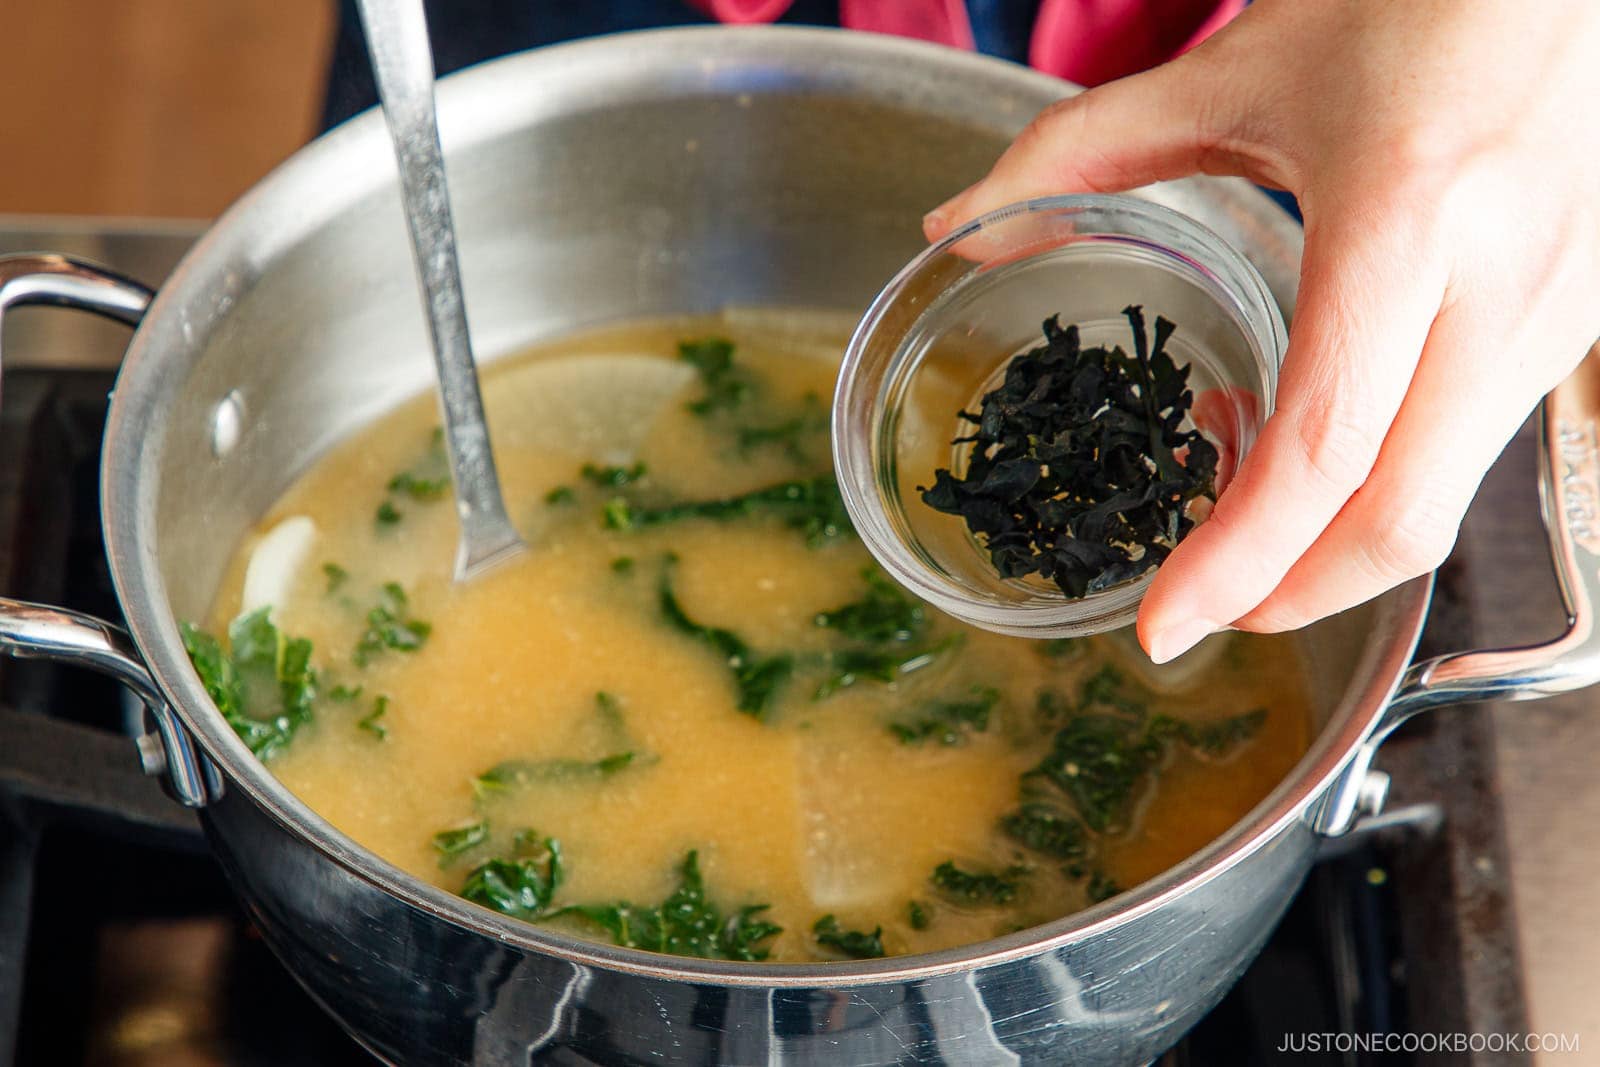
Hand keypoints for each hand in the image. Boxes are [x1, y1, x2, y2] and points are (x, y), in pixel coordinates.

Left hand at [924, 0, 1599, 661]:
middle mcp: (1505, 283)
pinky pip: (1476, 449)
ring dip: (1336, 542)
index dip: (1240, 560)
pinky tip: (1319, 443)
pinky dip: (1386, 484)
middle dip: (1293, 595)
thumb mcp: (1235, 67)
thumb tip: (959, 224)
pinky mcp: (1580, 323)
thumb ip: (1079, 150)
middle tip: (1200, 609)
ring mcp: (1564, 312)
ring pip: (1447, 497)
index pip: (1323, 447)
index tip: (1164, 628)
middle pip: (1402, 518)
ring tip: (1238, 513)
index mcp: (1408, 216)